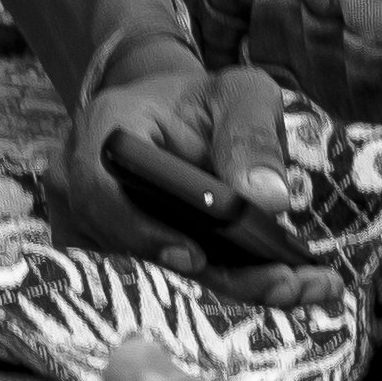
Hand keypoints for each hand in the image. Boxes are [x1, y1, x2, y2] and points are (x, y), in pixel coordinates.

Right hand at [50, 30, 322, 287]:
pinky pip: (159, 278)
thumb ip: (252, 137)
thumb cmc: (207, 100)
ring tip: (302, 286)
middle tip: (288, 285)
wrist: (178, 112)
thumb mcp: (242, 94)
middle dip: (215, 273)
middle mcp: (79, 179)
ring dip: (227, 284)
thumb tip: (270, 199)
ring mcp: (88, 220)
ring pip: (149, 270)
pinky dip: (220, 283)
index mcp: (107, 127)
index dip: (143, 231)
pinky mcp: (111, 250)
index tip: (197, 258)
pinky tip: (281, 284)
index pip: (104, 189)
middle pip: (130, 245)